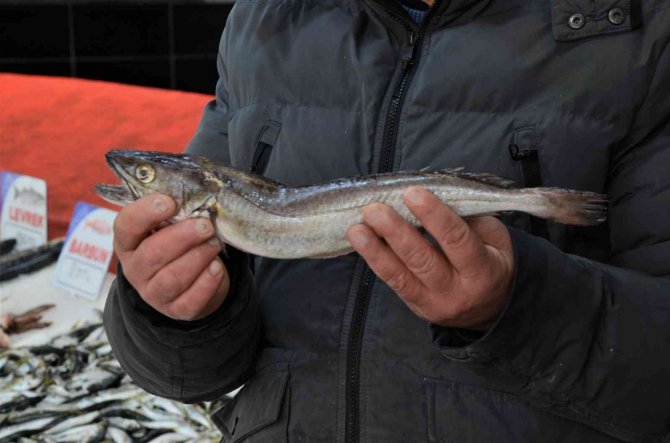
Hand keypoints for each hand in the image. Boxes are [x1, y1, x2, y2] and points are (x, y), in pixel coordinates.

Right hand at [112, 194, 229, 320]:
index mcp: (129, 242)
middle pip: (152, 254)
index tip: (169, 202)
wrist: (194, 281)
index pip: (125, 225)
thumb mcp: (173, 224)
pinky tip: (217, 268)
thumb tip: (194, 193)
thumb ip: (177, 209)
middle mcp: (135, 269)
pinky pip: (191, 299)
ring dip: (198, 258)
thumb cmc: (180, 243)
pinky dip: (207, 282)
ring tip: (214, 244)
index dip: (145, 213)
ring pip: (172, 278)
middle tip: (205, 225)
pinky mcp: (176, 310)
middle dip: (182, 237)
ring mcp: (153, 293)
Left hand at [346, 186, 513, 330]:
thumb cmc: (491, 261)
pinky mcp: (415, 306)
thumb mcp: (495, 239)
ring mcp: (433, 303)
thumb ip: (470, 220)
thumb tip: (434, 199)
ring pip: (401, 276)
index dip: (435, 216)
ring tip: (357, 229)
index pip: (458, 241)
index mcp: (483, 271)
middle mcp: (457, 291)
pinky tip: (361, 242)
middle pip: (424, 261)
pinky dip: (375, 261)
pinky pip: (393, 283)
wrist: (490, 307)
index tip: (413, 194)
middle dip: (397, 233)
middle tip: (375, 210)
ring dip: (376, 250)